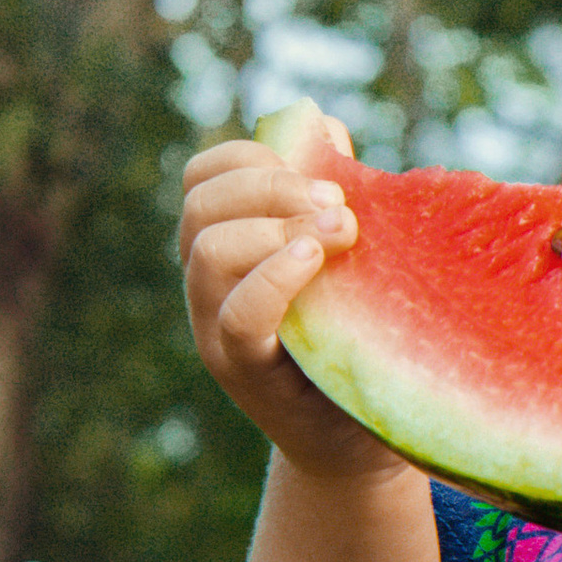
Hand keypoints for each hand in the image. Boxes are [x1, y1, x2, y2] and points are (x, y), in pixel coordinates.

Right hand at [179, 122, 402, 479]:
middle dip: (271, 186)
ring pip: (209, 251)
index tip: (323, 166)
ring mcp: (217, 329)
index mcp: (227, 245)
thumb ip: (328, 196)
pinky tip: (312, 259)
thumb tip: (322, 125)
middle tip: (341, 204)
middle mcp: (209, 285)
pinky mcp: (244, 372)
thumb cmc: (354, 339)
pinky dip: (273, 278)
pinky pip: (238, 317)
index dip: (249, 155)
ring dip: (277, 226)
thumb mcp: (345, 260)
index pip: (203, 177)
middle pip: (201, 205)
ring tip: (341, 232)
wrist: (360, 436)